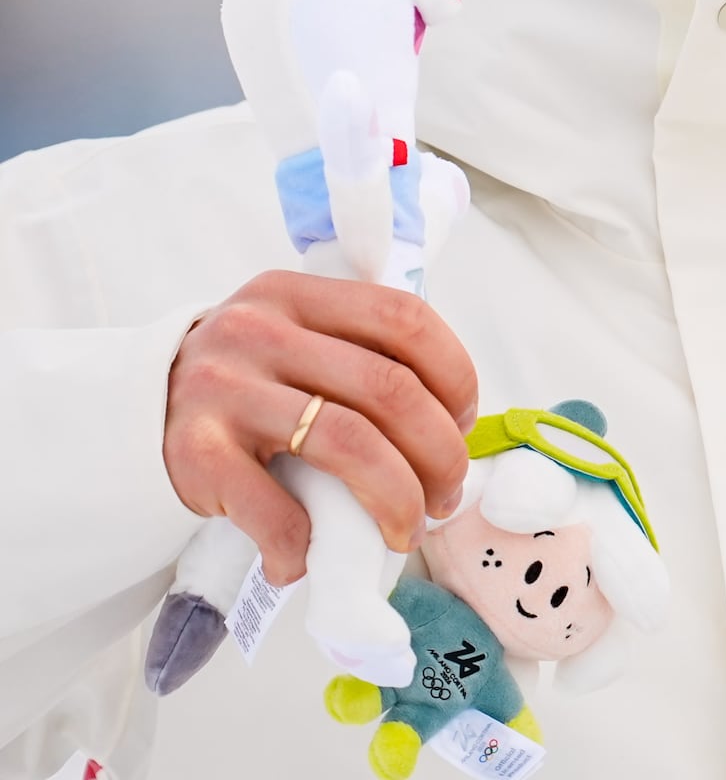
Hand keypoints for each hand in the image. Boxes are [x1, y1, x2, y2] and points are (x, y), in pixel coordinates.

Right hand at [164, 272, 476, 580]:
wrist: (131, 416)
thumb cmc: (243, 386)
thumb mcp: (292, 341)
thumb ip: (358, 356)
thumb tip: (451, 426)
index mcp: (297, 296)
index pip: (405, 320)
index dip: (455, 377)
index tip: (464, 424)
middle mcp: (259, 331)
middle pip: (390, 389)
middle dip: (438, 452)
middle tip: (443, 495)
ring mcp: (223, 389)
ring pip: (349, 443)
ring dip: (395, 499)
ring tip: (403, 530)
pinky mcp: (193, 452)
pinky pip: (276, 508)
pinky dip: (305, 544)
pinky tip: (307, 559)